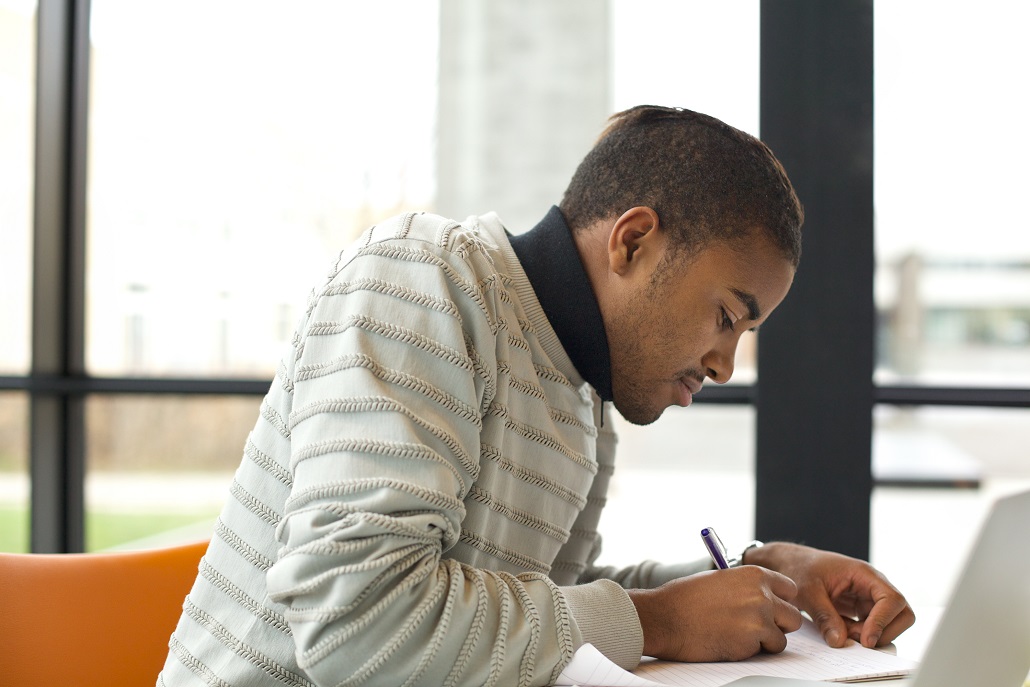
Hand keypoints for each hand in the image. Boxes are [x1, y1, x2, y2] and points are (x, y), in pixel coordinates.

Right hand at [628, 566, 802, 661]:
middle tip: (757, 628)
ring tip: (739, 636)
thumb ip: (746, 587)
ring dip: (765, 641)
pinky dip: (751, 652)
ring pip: (782, 638)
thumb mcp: (720, 580)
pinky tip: (729, 642)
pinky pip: (765, 652)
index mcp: (754, 574)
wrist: (665, 617)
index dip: (781, 602)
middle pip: (793, 617)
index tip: (772, 609)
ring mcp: (759, 618)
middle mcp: (762, 594)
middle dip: (778, 625)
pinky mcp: (752, 641)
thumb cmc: (685, 598)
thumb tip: (765, 599)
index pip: (790, 589)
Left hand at [746, 542, 914, 648]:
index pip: (892, 600)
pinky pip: (874, 627)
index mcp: (864, 574)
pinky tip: (842, 632)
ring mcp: (869, 597)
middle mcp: (873, 585)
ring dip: (872, 634)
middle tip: (855, 637)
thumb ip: (823, 616)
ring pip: (890, 623)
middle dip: (884, 631)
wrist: (790, 564)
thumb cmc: (800, 569)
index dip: (884, 622)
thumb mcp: (807, 591)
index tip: (866, 640)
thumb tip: (839, 641)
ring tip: (844, 632)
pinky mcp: (862, 609)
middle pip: (902, 613)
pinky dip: (863, 635)